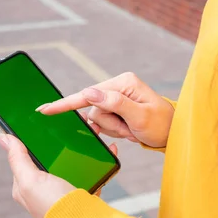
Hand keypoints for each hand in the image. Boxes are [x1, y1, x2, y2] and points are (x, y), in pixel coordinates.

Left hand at [0, 133, 117, 217]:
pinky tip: (107, 149)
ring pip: (74, 160)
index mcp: (28, 185)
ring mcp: (66, 188)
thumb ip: (17, 158)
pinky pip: (92, 170)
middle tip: (74, 125)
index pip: (27, 155)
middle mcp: (46, 187)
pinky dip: (100, 159)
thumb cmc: (53, 206)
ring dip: (84, 146)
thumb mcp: (30, 180)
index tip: (46, 123)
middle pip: (53, 156)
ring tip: (93, 132)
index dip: (35, 139)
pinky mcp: (85, 190)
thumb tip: (3, 137)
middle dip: (64, 140)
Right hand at [38, 72, 173, 147]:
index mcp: (123, 83)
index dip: (66, 103)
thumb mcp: (140, 116)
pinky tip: (129, 130)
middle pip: (93, 110)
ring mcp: (116, 97)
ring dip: (114, 130)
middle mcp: (118, 86)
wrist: (173, 133)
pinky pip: (104, 123)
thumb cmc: (162, 125)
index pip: (89, 94)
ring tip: (133, 130)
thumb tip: (89, 92)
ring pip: (98, 119)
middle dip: (110, 125)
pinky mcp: (116, 108)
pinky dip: (115, 130)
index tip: (44, 109)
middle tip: (130, 130)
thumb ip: (115, 103)